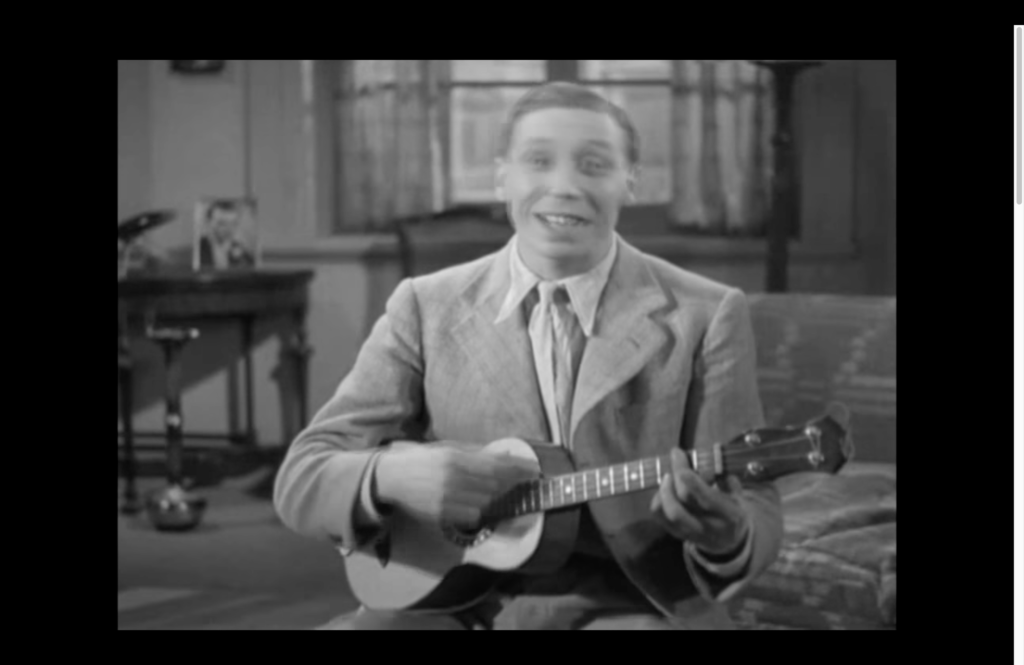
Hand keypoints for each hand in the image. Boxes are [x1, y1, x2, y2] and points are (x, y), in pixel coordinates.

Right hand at [375, 443, 539, 528]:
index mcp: (455, 457)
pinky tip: (477, 502)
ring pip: (487, 502)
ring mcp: (447, 498)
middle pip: (495, 485)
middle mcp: (452, 478)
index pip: (496, 465)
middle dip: (513, 483)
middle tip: (526, 481)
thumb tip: (506, 453)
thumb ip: (476, 452)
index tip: (535, 470)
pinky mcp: (442, 514)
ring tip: (499, 491)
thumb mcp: (448, 448)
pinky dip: (479, 510)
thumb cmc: (424, 459)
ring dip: (496, 497)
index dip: (519, 468)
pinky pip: (473, 516)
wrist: (392, 478)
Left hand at [650, 449, 748, 556]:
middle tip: (676, 456)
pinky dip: (658, 499)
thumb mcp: (739, 495)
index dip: (692, 480)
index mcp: (729, 515)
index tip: (683, 458)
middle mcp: (710, 527)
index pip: (707, 499)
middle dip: (676, 475)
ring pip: (669, 511)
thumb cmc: (732, 510)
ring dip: (665, 489)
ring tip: (669, 475)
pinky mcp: (678, 535)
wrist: (729, 542)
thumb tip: (713, 460)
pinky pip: (660, 517)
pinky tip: (665, 489)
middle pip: (684, 501)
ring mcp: (692, 533)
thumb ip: (727, 479)